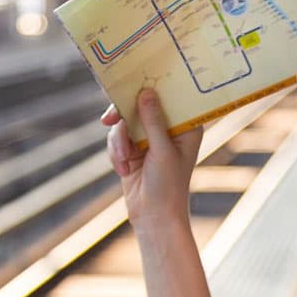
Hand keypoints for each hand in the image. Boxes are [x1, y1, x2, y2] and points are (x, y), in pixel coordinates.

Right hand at [101, 89, 203, 230]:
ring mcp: (149, 138)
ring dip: (119, 141)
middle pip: (142, 105)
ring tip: (122, 161)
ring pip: (125, 122)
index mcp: (186, 126)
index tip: (136, 79)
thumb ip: (153, 121)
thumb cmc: (168, 185)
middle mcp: (169, 128)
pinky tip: (121, 169)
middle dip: (125, 115)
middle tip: (109, 118)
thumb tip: (146, 93)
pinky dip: (115, 152)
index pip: (171, 96)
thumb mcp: (162, 150)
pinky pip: (116, 138)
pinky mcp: (132, 149)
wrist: (153, 216)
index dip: (154, 86)